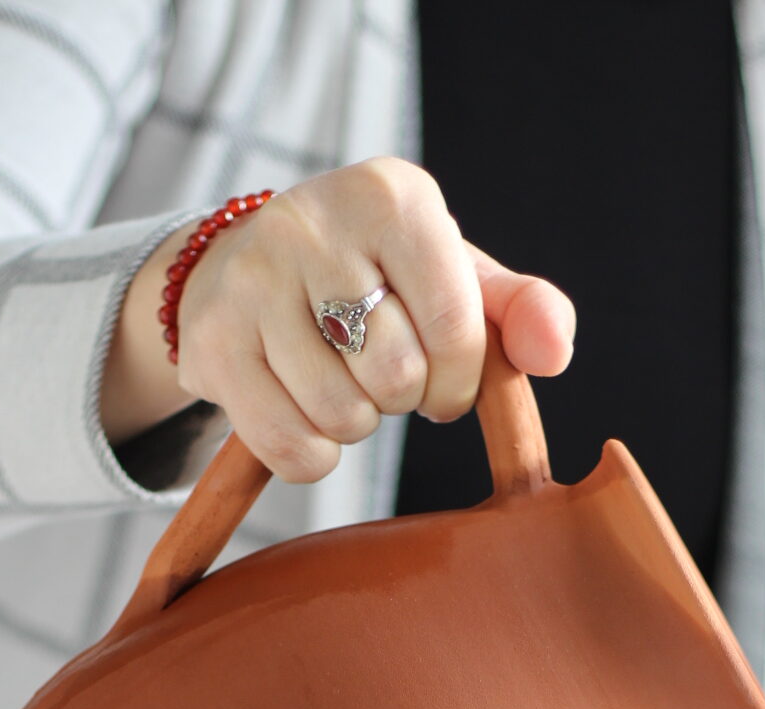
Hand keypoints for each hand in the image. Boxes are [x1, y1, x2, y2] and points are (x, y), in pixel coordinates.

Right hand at [101, 158, 575, 470]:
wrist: (240, 266)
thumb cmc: (373, 277)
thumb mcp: (453, 276)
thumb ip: (520, 311)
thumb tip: (553, 353)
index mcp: (392, 197)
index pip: (454, 327)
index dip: (461, 380)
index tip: (445, 376)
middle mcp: (311, 222)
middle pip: (397, 378)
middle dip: (404, 397)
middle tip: (381, 370)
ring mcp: (251, 280)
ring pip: (343, 418)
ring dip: (357, 423)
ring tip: (338, 379)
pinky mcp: (211, 342)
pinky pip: (292, 449)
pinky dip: (312, 454)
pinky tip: (301, 406)